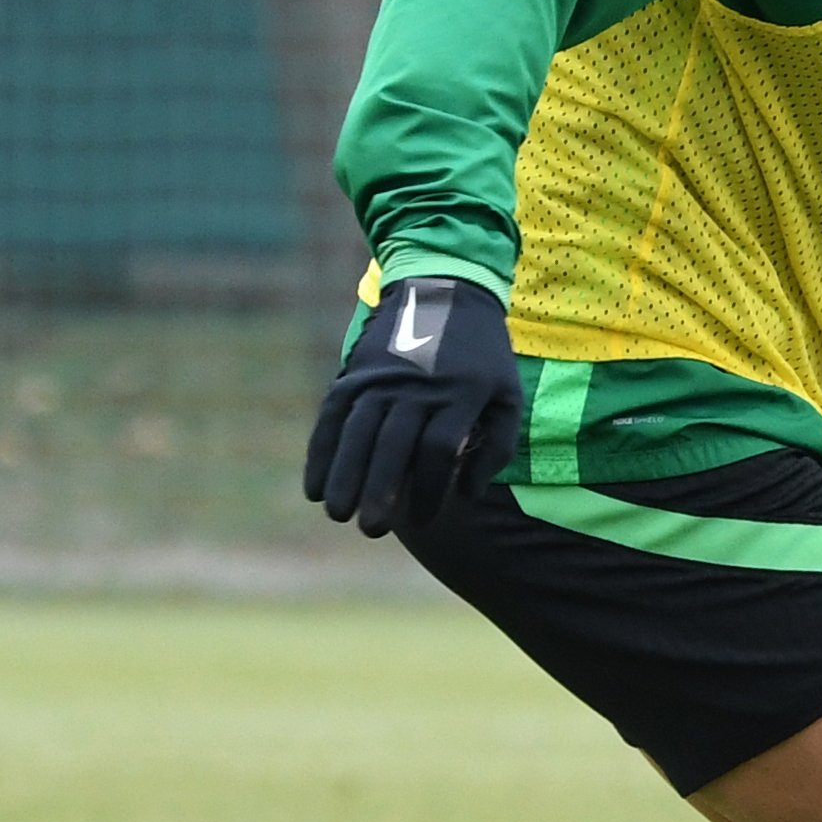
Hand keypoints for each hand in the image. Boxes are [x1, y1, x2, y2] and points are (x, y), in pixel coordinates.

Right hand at [303, 275, 520, 535]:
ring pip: (357, 433)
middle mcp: (417, 386)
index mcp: (460, 394)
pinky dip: (321, 452)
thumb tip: (465, 494)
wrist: (447, 292)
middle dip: (380, 491)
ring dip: (344, 476)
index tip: (423, 519)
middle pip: (392, 446)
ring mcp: (381, 378)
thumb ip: (496, 447)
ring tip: (338, 514)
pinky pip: (332, 416)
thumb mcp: (507, 395)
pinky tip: (314, 486)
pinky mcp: (355, 373)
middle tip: (371, 529)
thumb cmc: (484, 358)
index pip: (437, 451)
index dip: (428, 489)